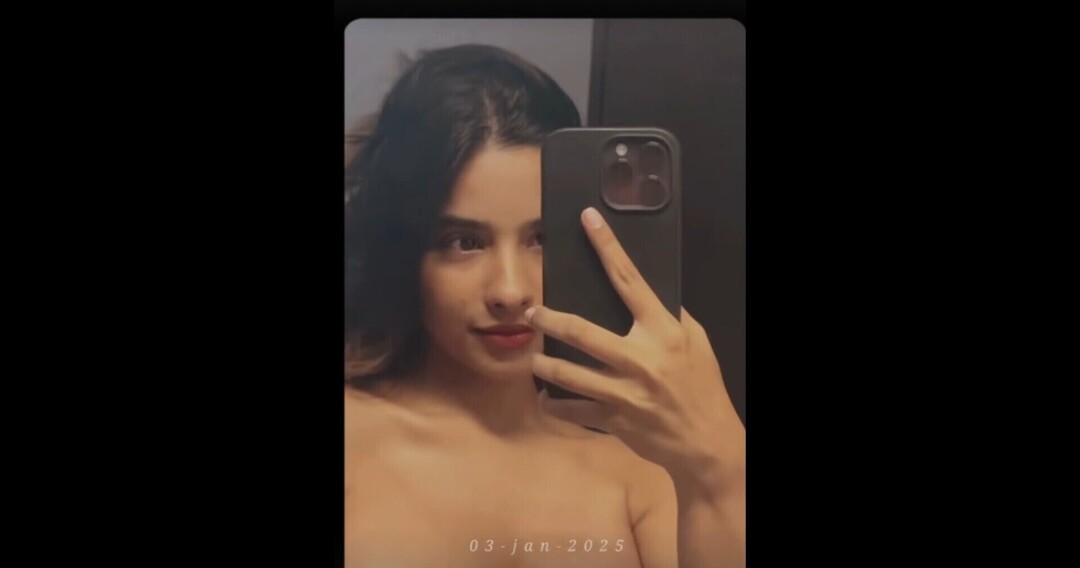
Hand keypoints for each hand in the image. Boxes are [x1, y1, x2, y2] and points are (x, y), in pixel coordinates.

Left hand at [529, 207, 743, 492]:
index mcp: (662, 331)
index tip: (588, 220)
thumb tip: (645, 294)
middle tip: (531, 313)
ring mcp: (623, 392)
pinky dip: (553, 403)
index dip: (608, 247)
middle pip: (581, 331)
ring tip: (533, 358)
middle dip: (549, 320)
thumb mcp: (696, 342)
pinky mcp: (613, 419)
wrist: (706, 442)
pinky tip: (545, 397)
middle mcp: (640, 358)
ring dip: (544, 364)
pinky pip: (571, 410)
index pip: (630, 280)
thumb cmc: (702, 386)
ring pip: (568, 373)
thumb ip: (669, 317)